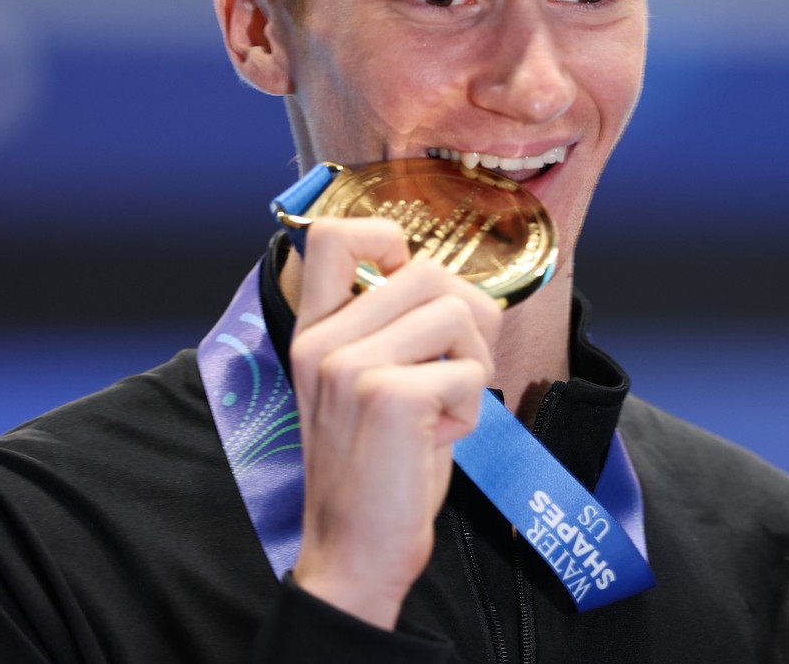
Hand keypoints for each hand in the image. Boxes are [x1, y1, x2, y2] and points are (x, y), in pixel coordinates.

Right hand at [287, 217, 503, 628]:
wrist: (354, 554)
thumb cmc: (379, 469)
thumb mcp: (370, 386)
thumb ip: (396, 330)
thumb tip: (463, 291)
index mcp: (315, 332)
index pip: (333, 235)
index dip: (389, 239)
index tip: (412, 288)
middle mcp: (323, 341)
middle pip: (432, 272)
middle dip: (469, 322)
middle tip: (450, 377)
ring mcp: (350, 365)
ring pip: (460, 314)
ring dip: (473, 366)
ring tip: (440, 411)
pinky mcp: (389, 396)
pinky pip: (471, 370)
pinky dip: (472, 408)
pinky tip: (437, 440)